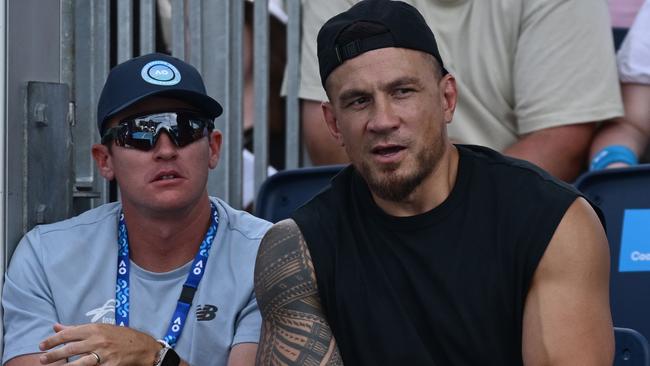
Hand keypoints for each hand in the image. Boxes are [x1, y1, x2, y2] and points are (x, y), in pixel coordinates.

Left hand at [39, 323, 160, 365]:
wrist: (142, 346)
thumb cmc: (120, 336)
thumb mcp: (100, 328)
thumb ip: (76, 329)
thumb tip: (56, 327)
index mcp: (95, 329)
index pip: (69, 333)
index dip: (53, 340)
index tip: (42, 345)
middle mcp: (98, 340)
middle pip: (70, 348)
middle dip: (53, 355)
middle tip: (42, 359)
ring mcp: (104, 354)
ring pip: (79, 362)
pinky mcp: (110, 365)